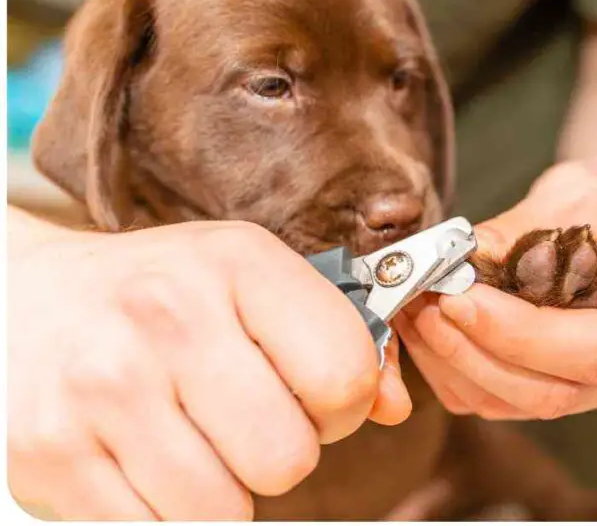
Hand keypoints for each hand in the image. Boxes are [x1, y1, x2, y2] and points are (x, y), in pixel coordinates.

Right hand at [8, 214, 408, 519]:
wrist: (27, 299)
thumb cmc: (163, 294)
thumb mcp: (253, 282)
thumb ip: (339, 340)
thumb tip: (394, 407)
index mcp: (237, 263)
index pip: (344, 375)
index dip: (342, 403)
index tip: (312, 395)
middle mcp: (166, 318)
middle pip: (288, 457)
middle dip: (283, 453)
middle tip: (247, 421)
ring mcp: (101, 390)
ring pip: (224, 512)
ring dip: (224, 490)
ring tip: (194, 438)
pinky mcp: (49, 457)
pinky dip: (166, 513)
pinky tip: (148, 460)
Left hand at [395, 162, 596, 419]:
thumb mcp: (583, 190)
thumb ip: (528, 226)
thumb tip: (464, 257)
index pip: (594, 351)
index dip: (520, 335)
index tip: (460, 299)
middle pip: (551, 393)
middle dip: (476, 353)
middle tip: (426, 306)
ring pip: (517, 405)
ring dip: (455, 364)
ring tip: (417, 310)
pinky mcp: (561, 391)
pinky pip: (500, 401)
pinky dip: (455, 370)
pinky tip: (428, 328)